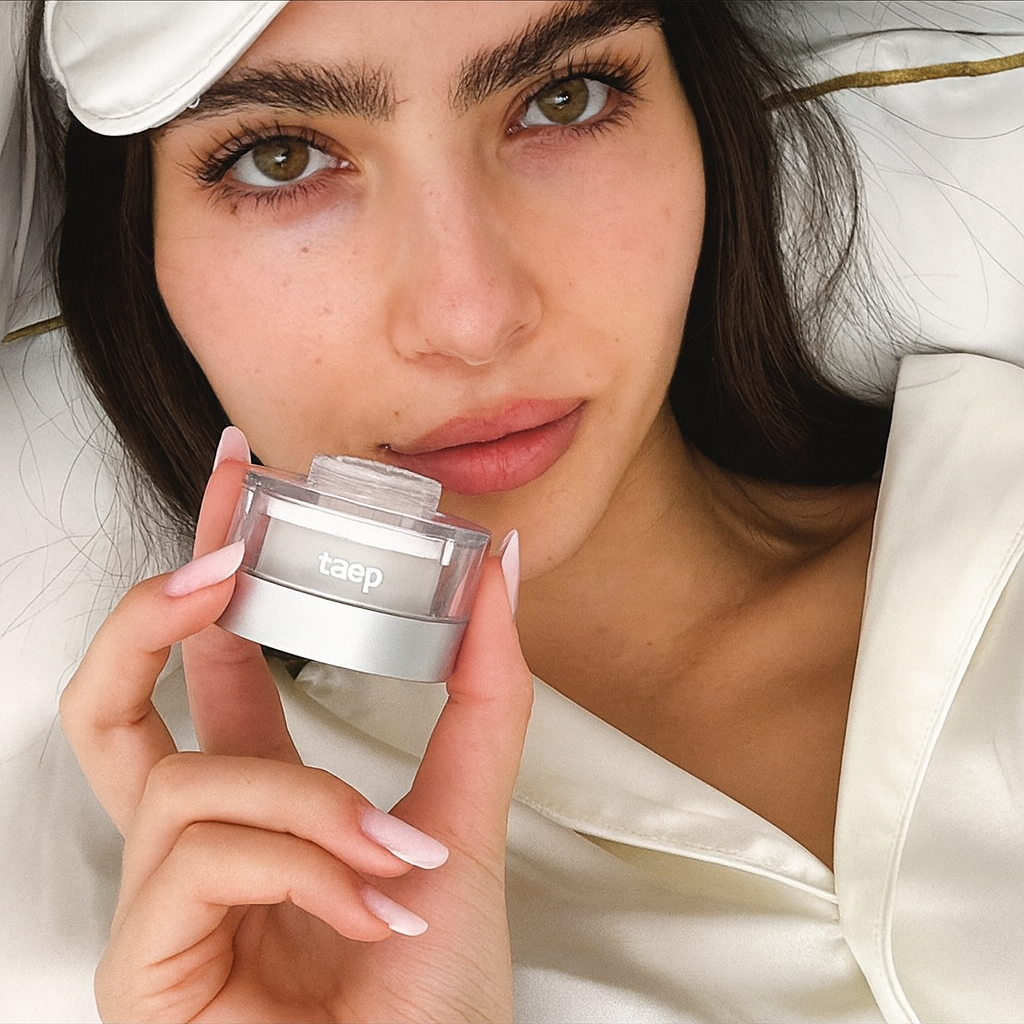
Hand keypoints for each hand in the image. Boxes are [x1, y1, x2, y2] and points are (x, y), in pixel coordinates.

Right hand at [60, 429, 531, 1022]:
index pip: (212, 668)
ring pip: (185, 784)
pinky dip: (303, 866)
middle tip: (216, 563)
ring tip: (391, 860)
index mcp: (263, 805)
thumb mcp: (467, 817)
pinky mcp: (140, 968)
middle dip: (148, 615)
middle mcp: (196, 847)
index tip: (238, 479)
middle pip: (106, 706)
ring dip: (307, 804)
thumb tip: (496, 572)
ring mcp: (157, 910)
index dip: (214, 570)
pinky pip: (201, 859)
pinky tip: (367, 914)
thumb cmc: (433, 997)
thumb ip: (483, 695)